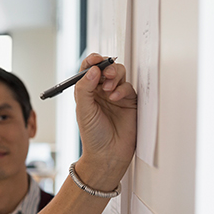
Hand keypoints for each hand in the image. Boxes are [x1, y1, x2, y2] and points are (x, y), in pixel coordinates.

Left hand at [73, 53, 136, 190]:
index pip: (88, 70)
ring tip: (109, 89)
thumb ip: (85, 89)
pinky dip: (122, 89)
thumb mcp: (83, 110)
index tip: (95, 60)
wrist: (108, 154)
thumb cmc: (93, 136)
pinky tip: (115, 98)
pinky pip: (129, 87)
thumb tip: (92, 70)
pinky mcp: (130, 102)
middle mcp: (101, 92)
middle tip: (105, 75)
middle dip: (106, 67)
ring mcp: (116, 96)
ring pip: (119, 74)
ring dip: (114, 76)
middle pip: (106, 68)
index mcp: (87, 92)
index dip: (92, 61)